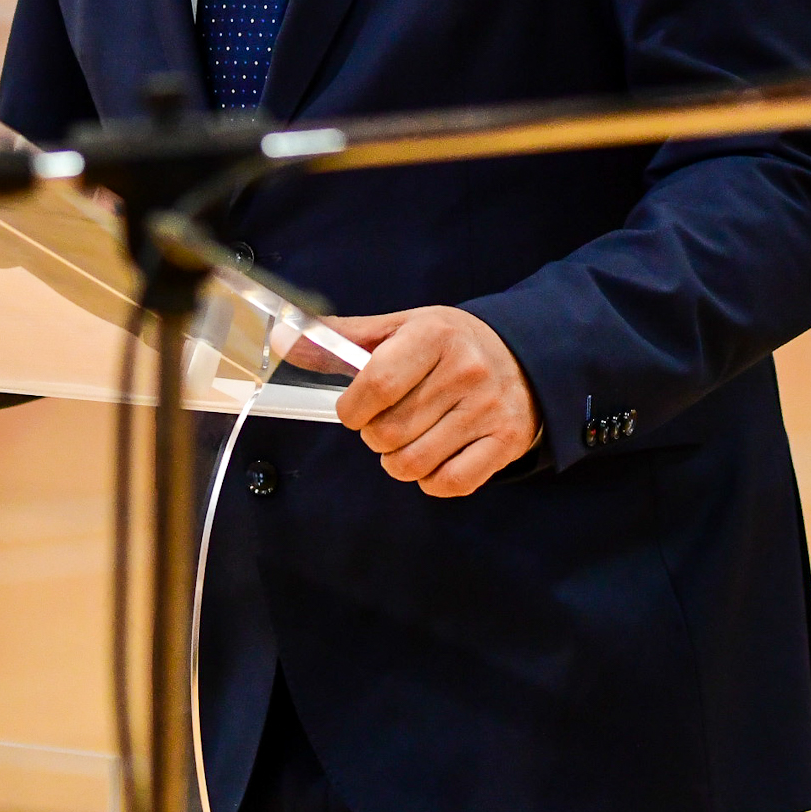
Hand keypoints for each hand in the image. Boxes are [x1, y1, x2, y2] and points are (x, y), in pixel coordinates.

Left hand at [310, 307, 537, 497]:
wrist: (528, 357)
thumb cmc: (451, 344)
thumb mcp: (401, 327)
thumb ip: (342, 338)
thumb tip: (282, 338)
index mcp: (435, 335)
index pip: (376, 385)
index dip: (352, 409)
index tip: (355, 410)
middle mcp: (466, 370)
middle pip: (388, 433)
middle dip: (375, 436)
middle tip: (388, 422)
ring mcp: (489, 409)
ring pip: (413, 464)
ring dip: (398, 462)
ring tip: (409, 440)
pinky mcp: (507, 442)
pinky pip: (449, 483)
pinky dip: (431, 480)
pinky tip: (436, 456)